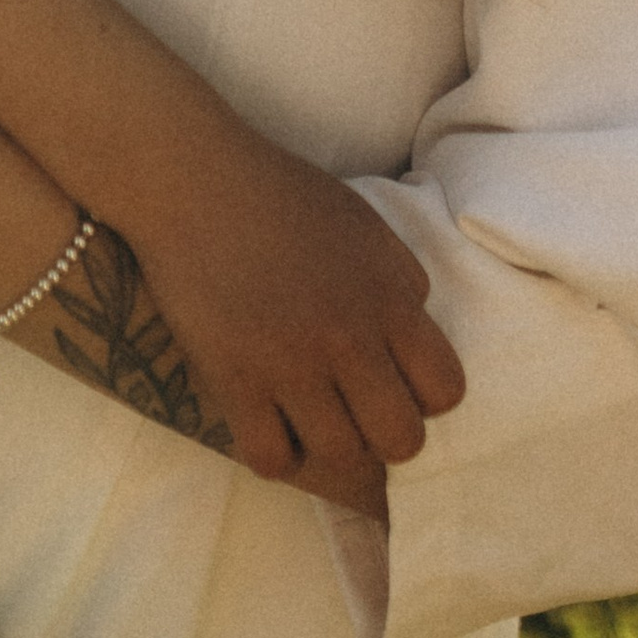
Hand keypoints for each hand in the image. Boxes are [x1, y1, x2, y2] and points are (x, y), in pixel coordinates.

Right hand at [121, 120, 465, 515]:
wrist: (192, 178)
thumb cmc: (278, 195)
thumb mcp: (363, 223)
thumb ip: (401, 278)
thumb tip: (418, 324)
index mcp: (387, 297)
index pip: (445, 390)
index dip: (423, 397)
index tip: (391, 382)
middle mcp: (348, 337)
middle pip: (402, 439)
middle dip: (383, 435)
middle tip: (351, 410)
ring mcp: (290, 362)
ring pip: (341, 457)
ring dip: (328, 445)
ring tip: (306, 417)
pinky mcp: (234, 378)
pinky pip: (271, 459)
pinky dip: (273, 453)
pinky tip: (264, 422)